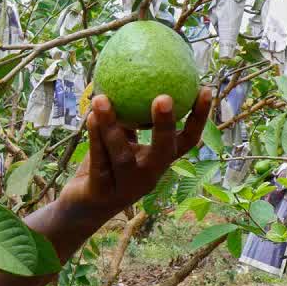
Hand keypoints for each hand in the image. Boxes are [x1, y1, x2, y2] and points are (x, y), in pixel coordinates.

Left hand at [56, 87, 213, 223]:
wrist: (81, 208)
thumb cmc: (104, 167)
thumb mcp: (121, 142)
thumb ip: (129, 119)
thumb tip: (137, 77)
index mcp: (158, 162)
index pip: (187, 141)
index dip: (199, 118)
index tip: (205, 89)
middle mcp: (148, 176)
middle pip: (164, 152)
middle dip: (166, 125)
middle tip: (164, 97)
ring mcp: (126, 187)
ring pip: (123, 156)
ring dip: (112, 126)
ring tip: (102, 98)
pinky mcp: (102, 193)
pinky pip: (98, 161)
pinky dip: (95, 138)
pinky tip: (90, 116)